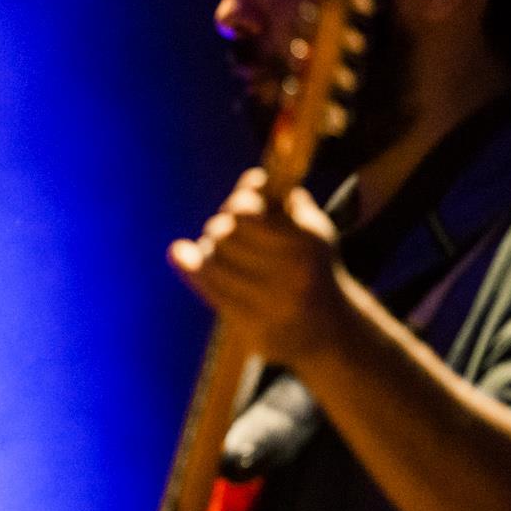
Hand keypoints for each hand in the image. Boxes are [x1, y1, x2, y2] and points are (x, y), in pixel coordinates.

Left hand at [168, 168, 347, 363]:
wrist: (328, 330)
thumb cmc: (312, 267)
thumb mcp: (310, 229)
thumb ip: (282, 201)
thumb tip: (252, 179)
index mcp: (307, 241)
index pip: (248, 213)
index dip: (238, 205)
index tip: (239, 208)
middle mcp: (293, 272)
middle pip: (225, 234)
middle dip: (219, 228)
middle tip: (220, 231)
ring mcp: (272, 302)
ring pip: (212, 260)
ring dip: (205, 249)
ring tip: (212, 249)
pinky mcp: (253, 325)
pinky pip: (209, 288)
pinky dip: (190, 266)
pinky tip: (182, 253)